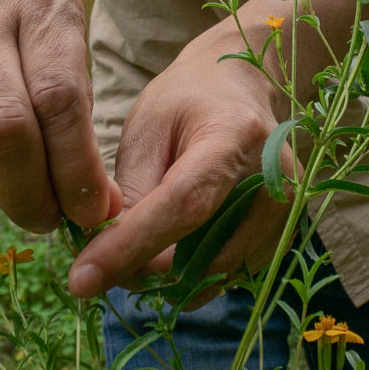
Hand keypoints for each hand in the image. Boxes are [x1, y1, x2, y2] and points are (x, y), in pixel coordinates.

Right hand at [0, 0, 115, 232]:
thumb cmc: (24, 36)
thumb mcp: (67, 52)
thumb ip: (83, 125)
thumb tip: (100, 210)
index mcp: (38, 4)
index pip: (59, 100)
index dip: (78, 170)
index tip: (94, 211)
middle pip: (0, 132)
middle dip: (31, 196)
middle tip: (49, 218)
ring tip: (12, 199)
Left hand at [68, 25, 287, 299]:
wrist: (241, 91)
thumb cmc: (188, 100)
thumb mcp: (146, 128)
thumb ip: (132, 191)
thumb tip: (112, 254)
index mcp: (236, 136)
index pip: (184, 205)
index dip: (132, 246)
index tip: (82, 278)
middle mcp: (276, 180)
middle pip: (204, 253)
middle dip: (143, 270)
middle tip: (100, 262)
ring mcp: (286, 212)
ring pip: (215, 275)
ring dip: (167, 278)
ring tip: (138, 245)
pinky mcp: (282, 235)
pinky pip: (229, 276)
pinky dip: (193, 274)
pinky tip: (173, 245)